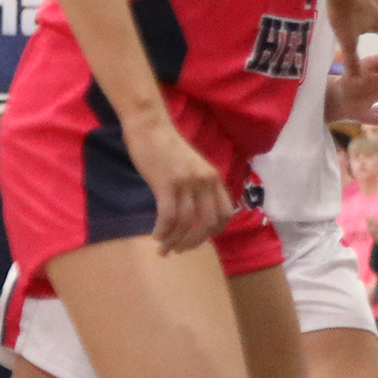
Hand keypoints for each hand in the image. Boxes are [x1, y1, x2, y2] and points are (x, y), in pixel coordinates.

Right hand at [130, 115, 228, 254]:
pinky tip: (156, 236)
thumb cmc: (167, 148)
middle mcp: (206, 181)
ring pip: (187, 223)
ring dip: (175, 241)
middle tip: (179, 249)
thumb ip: (198, 187)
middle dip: (195, 242)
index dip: (214, 232)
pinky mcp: (167, 184)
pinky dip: (163, 231)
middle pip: (210, 223)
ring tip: (163, 249)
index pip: (226, 213)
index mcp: (214, 178)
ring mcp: (188, 182)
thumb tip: (195, 214)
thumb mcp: (192, 168)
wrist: (151, 127)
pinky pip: (168, 217)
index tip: (198, 240)